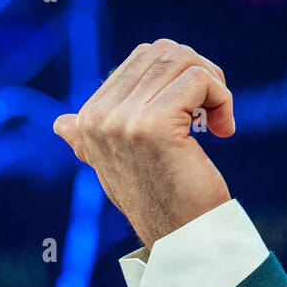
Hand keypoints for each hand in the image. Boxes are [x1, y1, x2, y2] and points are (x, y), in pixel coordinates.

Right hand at [53, 39, 234, 250]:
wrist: (181, 235)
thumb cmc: (159, 196)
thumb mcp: (119, 162)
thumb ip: (93, 137)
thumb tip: (61, 123)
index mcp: (86, 120)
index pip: (144, 57)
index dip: (181, 73)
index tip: (195, 110)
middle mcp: (96, 117)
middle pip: (164, 51)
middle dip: (199, 71)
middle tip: (213, 108)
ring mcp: (121, 120)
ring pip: (182, 60)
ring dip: (213, 84)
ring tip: (219, 118)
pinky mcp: (152, 124)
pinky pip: (199, 80)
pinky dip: (222, 97)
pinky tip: (225, 130)